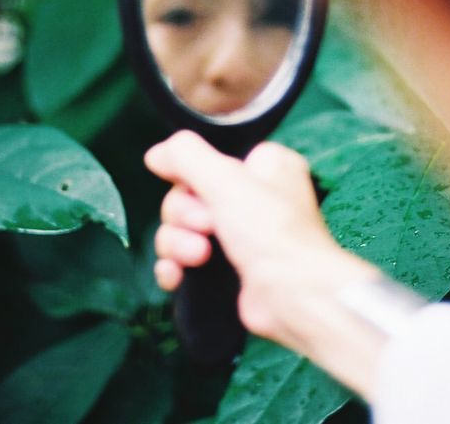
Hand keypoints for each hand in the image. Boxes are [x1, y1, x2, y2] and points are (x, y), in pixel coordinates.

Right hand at [145, 130, 379, 349]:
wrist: (293, 297)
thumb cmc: (272, 232)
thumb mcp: (227, 179)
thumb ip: (186, 156)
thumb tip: (155, 153)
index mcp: (263, 168)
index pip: (208, 160)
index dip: (191, 176)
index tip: (194, 188)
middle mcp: (252, 200)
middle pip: (186, 196)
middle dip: (184, 215)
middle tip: (207, 227)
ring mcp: (237, 238)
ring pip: (179, 229)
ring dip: (177, 243)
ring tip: (198, 257)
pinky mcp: (224, 271)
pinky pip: (180, 262)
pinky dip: (173, 267)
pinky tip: (176, 276)